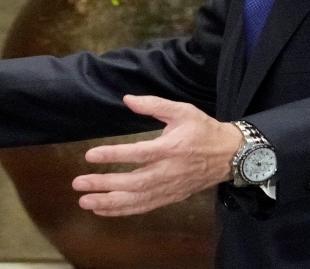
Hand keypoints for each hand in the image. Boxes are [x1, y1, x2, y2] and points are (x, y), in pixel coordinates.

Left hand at [71, 95, 243, 215]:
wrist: (230, 156)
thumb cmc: (203, 130)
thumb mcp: (182, 110)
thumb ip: (154, 105)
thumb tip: (127, 99)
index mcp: (171, 148)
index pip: (138, 154)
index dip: (113, 155)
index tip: (90, 155)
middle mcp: (169, 172)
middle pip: (132, 183)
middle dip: (103, 184)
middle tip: (78, 183)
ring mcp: (170, 188)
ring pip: (136, 200)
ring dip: (109, 203)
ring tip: (85, 202)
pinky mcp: (171, 197)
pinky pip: (144, 207)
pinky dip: (123, 211)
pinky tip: (104, 210)